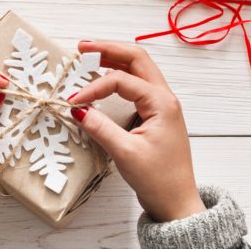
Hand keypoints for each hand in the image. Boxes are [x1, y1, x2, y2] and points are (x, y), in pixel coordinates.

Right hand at [70, 41, 205, 221]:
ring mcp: (162, 105)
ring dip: (115, 59)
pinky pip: (138, 85)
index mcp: (161, 103)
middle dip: (109, 49)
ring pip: (139, 69)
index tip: (73, 101)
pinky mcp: (156, 115)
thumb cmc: (159, 180)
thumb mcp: (125, 153)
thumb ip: (101, 127)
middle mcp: (165, 98)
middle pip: (136, 59)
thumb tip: (78, 109)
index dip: (94, 87)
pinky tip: (105, 78)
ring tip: (90, 56)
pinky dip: (120, 75)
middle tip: (82, 47)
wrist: (177, 203)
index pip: (121, 80)